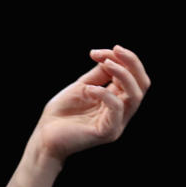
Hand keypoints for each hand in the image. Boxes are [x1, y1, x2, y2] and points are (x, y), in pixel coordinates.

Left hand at [32, 45, 150, 163]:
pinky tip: (89, 89)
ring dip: (123, 75)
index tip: (98, 52)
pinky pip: (116, 110)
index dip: (123, 60)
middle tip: (115, 49)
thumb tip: (111, 57)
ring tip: (106, 63)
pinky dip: (105, 94)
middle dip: (131, 63)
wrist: (44, 137)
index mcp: (117, 100)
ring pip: (135, 96)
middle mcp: (121, 112)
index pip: (133, 78)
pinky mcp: (108, 132)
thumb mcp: (81, 88)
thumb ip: (98, 75)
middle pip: (141, 85)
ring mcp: (116, 123)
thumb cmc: (61, 114)